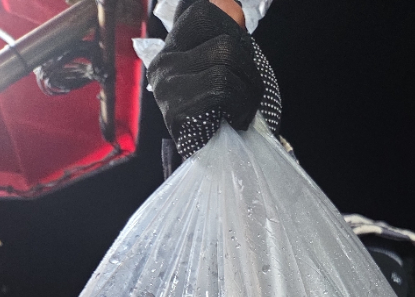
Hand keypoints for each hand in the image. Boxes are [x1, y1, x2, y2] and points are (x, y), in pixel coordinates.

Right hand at [148, 0, 263, 153]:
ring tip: (245, 109)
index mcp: (174, 46)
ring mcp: (166, 85)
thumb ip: (222, 42)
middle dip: (250, 72)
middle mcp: (164, 62)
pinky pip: (222, 89)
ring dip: (249, 92)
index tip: (241, 64)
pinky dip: (241, 106)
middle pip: (226, 45)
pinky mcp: (175, 110)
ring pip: (226, 65)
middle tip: (250, 94)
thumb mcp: (216, 71)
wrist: (205, 163)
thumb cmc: (216, 115)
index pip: (207, 14)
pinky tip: (238, 120)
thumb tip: (231, 9)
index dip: (236, 36)